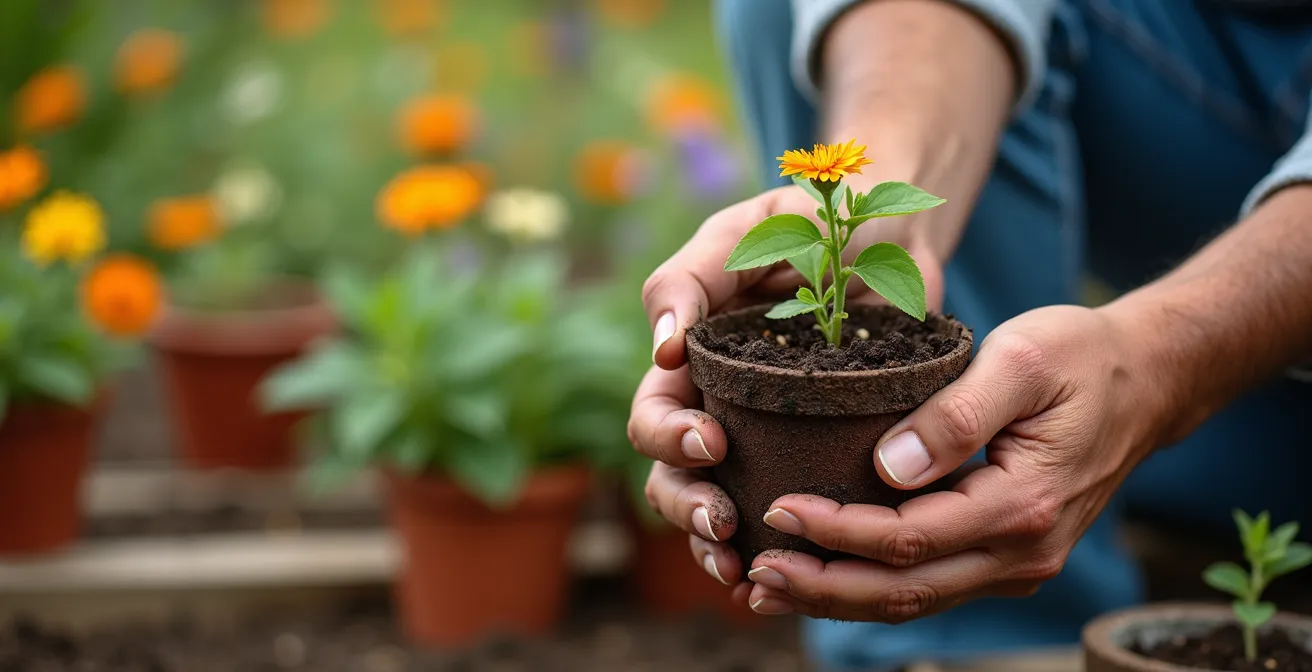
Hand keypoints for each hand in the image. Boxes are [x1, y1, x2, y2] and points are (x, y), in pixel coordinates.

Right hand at [628, 184, 943, 593]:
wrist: (893, 232)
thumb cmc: (808, 221)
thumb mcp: (744, 232)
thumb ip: (690, 279)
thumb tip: (660, 351)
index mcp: (690, 360)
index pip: (653, 414)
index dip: (667, 440)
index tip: (711, 443)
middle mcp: (719, 404)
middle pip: (674, 475)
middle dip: (686, 507)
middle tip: (723, 525)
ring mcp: (768, 433)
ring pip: (719, 504)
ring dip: (717, 544)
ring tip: (741, 570)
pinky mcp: (820, 450)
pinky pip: (789, 505)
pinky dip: (779, 546)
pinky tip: (788, 573)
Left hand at [740, 305, 1168, 619]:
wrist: (1146, 379)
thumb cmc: (1081, 357)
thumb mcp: (1022, 361)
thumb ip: (957, 414)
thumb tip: (887, 467)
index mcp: (1021, 504)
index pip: (907, 539)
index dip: (835, 532)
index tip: (777, 509)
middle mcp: (1021, 551)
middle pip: (903, 591)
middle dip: (821, 585)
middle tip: (753, 570)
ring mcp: (1016, 562)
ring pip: (914, 600)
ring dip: (837, 598)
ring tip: (768, 585)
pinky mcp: (1005, 555)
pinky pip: (930, 585)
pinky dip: (870, 589)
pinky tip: (823, 578)